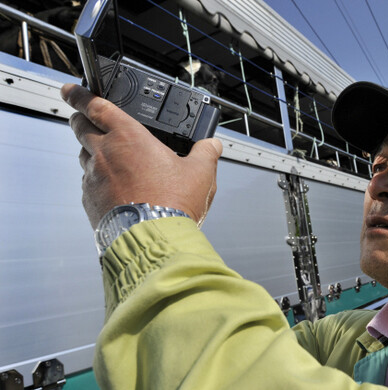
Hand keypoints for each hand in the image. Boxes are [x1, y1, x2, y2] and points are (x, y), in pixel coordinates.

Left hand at [61, 83, 222, 228]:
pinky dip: (97, 179)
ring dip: (92, 151)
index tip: (70, 89)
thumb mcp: (200, 173)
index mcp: (128, 136)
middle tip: (85, 117)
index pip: (95, 105)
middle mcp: (104, 152)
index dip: (79, 93)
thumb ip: (206, 153)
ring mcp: (93, 177)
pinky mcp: (89, 200)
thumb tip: (212, 145)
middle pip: (80, 126)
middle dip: (80, 118)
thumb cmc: (174, 203)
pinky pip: (88, 182)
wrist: (152, 240)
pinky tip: (116, 188)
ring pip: (84, 155)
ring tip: (111, 158)